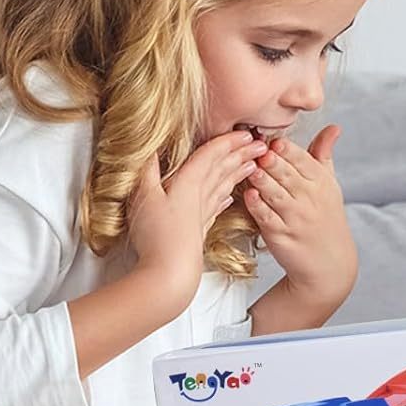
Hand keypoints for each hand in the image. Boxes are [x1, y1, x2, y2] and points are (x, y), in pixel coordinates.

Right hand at [128, 131, 267, 315]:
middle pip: (224, 169)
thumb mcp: (144, 195)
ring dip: (239, 173)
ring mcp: (203, 213)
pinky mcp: (201, 228)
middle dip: (242, 154)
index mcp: (189, 183)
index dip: (228, 142)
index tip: (245, 133)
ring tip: (254, 164)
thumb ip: (146, 170)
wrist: (170, 272)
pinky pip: (217, 206)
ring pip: (225, 186)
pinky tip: (229, 196)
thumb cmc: (156, 235)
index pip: (213, 156)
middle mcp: (201, 196)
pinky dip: (225, 197)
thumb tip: (148, 147)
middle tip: (261, 144)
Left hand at [242, 126, 357, 314]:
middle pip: (287, 174)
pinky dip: (257, 205)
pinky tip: (248, 195)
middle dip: (271, 161)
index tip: (272, 140)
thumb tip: (334, 126)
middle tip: (255, 148)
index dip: (286, 149)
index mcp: (322, 182)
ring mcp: (296, 218)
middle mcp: (311, 199)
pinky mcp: (281, 236)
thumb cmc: (325, 217)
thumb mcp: (329, 185)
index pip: (303, 160)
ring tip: (248, 168)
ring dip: (261, 180)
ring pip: (275, 193)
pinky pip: (266, 217)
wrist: (329, 262)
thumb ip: (324, 154)